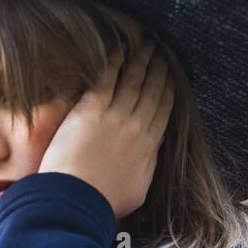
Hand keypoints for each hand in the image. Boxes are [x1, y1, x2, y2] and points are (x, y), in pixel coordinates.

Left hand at [39, 38, 174, 219]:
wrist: (76, 202)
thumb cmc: (104, 202)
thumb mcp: (138, 190)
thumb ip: (148, 166)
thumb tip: (154, 150)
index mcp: (148, 146)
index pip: (164, 110)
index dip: (169, 89)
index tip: (171, 75)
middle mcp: (136, 127)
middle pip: (152, 90)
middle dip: (158, 68)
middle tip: (161, 52)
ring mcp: (114, 117)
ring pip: (133, 80)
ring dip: (141, 59)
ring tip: (146, 44)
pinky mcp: (91, 110)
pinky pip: (106, 79)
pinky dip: (115, 62)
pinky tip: (120, 49)